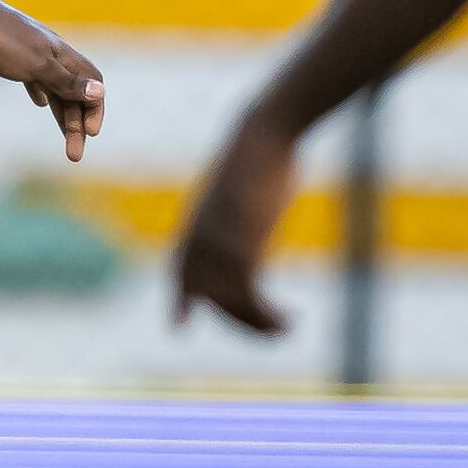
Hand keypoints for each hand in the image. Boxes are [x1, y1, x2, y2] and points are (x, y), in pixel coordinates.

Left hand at [0, 2, 103, 161]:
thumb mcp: (36, 66)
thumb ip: (67, 82)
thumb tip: (100, 92)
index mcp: (62, 54)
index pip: (92, 82)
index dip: (95, 108)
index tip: (90, 134)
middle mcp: (52, 52)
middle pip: (74, 91)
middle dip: (76, 123)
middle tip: (74, 155)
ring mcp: (32, 52)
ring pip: (55, 86)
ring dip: (61, 113)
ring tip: (64, 140)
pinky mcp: (12, 54)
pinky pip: (35, 77)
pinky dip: (41, 92)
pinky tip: (38, 102)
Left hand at [169, 118, 296, 334]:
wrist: (264, 135)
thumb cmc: (260, 154)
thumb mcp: (240, 186)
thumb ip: (234, 208)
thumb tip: (246, 210)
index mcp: (196, 223)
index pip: (180, 269)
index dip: (181, 299)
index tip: (178, 327)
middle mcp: (200, 238)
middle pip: (210, 296)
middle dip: (241, 321)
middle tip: (275, 332)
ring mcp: (218, 243)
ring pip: (231, 301)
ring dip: (259, 323)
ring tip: (288, 327)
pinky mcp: (241, 244)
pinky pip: (248, 294)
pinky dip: (267, 314)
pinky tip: (288, 317)